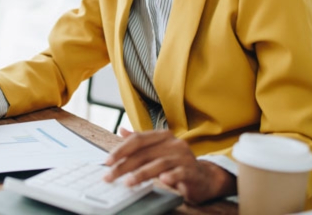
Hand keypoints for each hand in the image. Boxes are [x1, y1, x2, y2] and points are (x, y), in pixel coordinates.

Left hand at [104, 128, 235, 204]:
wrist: (204, 177)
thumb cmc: (177, 163)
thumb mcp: (157, 150)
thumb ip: (140, 141)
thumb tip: (121, 130)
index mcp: (162, 136)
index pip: (138, 140)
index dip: (121, 149)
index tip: (107, 161)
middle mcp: (173, 143)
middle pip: (144, 153)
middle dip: (124, 166)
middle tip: (110, 176)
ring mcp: (183, 157)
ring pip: (159, 163)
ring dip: (141, 173)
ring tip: (128, 182)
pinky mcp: (192, 171)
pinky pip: (180, 173)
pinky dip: (171, 176)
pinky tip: (163, 180)